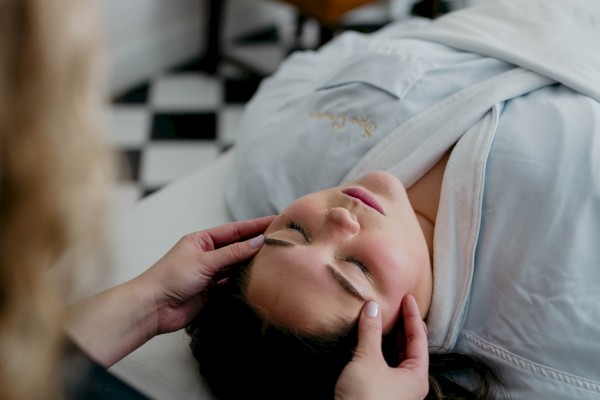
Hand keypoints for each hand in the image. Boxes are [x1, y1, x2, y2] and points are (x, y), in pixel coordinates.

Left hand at [135, 216, 275, 335]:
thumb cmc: (171, 278)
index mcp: (202, 240)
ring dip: (253, 264)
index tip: (275, 220)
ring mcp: (210, 274)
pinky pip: (232, 284)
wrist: (153, 308)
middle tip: (281, 239)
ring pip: (236, 266)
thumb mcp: (204, 261)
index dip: (255, 225)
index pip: (235, 230)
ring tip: (275, 259)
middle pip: (238, 247)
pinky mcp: (212, 292)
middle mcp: (207, 255)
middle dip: (257, 244)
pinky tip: (259, 279)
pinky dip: (244, 281)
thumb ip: (233, 253)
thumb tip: (258, 242)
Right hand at [334, 295, 428, 399]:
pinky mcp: (380, 394)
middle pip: (410, 348)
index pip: (419, 339)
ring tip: (382, 319)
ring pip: (396, 358)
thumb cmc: (365, 398)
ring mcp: (395, 391)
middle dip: (402, 326)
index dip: (413, 316)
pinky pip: (384, 366)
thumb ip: (370, 332)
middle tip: (396, 305)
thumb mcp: (367, 359)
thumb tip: (371, 308)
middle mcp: (410, 385)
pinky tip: (370, 342)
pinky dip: (379, 350)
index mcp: (416, 377)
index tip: (408, 297)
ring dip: (389, 338)